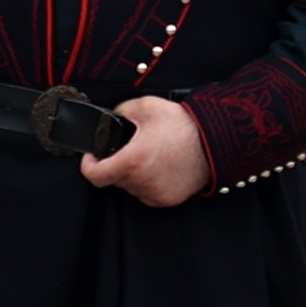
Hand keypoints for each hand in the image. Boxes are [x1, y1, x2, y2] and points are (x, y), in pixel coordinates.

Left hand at [77, 95, 210, 207]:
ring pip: (130, 187)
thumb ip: (120, 111)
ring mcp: (155, 193)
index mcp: (132, 161)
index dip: (88, 164)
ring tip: (148, 156)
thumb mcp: (146, 106)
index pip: (94, 175)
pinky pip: (147, 194)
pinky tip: (159, 167)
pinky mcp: (168, 199)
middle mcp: (142, 182)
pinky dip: (147, 183)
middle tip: (130, 148)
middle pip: (113, 179)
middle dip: (115, 164)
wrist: (216, 140)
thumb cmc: (183, 124)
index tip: (93, 155)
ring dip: (132, 175)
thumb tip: (109, 118)